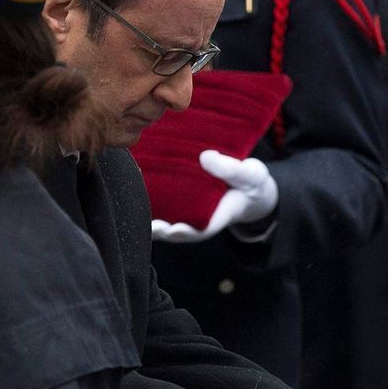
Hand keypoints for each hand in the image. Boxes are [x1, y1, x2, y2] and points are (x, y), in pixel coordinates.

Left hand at [151, 150, 278, 241]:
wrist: (250, 184)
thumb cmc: (251, 182)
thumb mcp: (250, 174)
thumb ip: (231, 169)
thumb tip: (205, 157)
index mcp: (220, 215)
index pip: (203, 229)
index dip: (188, 232)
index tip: (174, 229)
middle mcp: (203, 218)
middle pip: (181, 231)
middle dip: (165, 231)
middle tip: (152, 227)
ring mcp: (193, 213)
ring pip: (171, 222)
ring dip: (155, 224)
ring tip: (139, 217)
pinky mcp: (185, 203)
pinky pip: (168, 209)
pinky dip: (152, 208)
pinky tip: (136, 199)